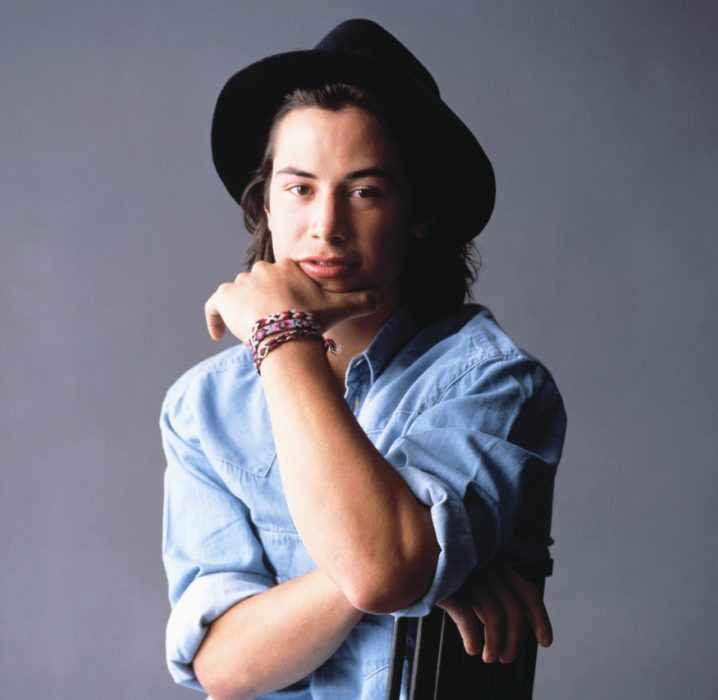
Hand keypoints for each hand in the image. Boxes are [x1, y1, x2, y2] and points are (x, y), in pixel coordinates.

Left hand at [204, 260, 379, 342]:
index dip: (284, 297)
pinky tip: (217, 334)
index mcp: (288, 267)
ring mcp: (242, 282)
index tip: (288, 313)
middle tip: (273, 326)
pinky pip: (214, 306)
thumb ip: (362, 300)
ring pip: (239, 295)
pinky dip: (214, 318)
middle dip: (264, 303)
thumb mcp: (342, 307)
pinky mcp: (225, 297)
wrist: (286, 332)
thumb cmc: (313, 320)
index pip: (282, 278)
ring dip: (243, 311)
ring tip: (253, 333)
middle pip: (260, 285)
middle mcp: (263, 269)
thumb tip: (381, 295)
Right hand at [437, 558, 552, 663]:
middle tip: (506, 659)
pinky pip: (467, 617)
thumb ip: (493, 588)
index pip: (528, 592)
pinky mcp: (447, 584)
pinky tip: (472, 648)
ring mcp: (468, 574)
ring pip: (494, 617)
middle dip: (514, 641)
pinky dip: (473, 638)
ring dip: (495, 645)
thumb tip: (513, 623)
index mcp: (497, 562)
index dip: (540, 619)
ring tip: (488, 657)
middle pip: (513, 611)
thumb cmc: (443, 567)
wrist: (410, 553)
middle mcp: (486, 566)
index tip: (544, 642)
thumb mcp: (473, 573)